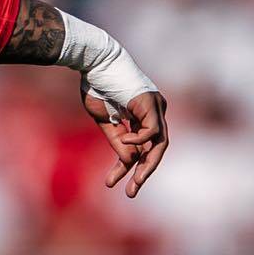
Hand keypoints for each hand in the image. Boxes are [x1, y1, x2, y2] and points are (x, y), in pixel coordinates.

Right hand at [82, 81, 168, 197]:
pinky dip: (139, 141)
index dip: (126, 166)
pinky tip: (124, 141)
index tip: (110, 182)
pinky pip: (151, 131)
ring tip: (135, 182)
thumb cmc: (97, 87)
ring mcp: (156, 107)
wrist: (94, 62)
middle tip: (132, 192)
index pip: (141, 148)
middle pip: (156, 149)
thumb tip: (130, 162)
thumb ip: (119, 141)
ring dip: (146, 165)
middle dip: (144, 172)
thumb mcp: (106, 122)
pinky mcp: (152, 103)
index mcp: (144, 116)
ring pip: (159, 144)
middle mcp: (154, 112)